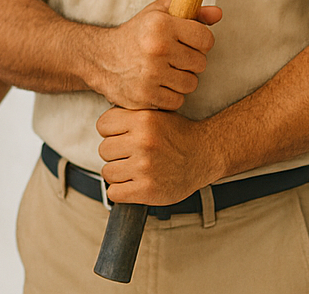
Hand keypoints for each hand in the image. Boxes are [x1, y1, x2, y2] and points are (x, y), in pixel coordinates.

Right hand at [95, 0, 221, 109]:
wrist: (100, 58)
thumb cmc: (134, 35)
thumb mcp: (157, 13)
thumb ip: (190, 10)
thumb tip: (217, 13)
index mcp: (161, 24)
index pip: (206, 39)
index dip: (199, 42)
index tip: (186, 42)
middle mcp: (156, 48)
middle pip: (201, 64)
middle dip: (189, 62)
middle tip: (172, 58)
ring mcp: (150, 74)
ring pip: (191, 84)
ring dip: (180, 80)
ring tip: (164, 71)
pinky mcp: (145, 95)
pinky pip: (177, 101)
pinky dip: (169, 96)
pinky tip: (156, 85)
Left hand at [97, 107, 218, 205]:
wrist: (206, 154)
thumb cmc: (177, 135)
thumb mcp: (154, 114)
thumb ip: (128, 116)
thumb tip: (101, 126)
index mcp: (143, 120)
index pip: (102, 125)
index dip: (111, 132)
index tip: (123, 137)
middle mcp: (143, 142)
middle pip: (103, 150)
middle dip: (115, 154)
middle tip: (133, 156)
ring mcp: (145, 167)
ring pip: (107, 172)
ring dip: (118, 174)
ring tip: (136, 170)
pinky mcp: (148, 190)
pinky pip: (114, 193)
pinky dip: (121, 192)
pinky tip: (134, 185)